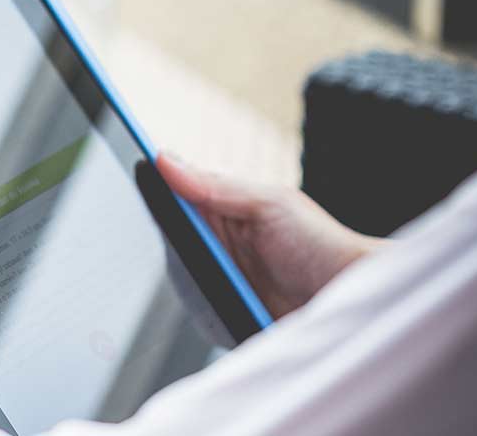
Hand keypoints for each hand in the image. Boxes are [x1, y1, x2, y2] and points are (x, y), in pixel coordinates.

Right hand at [157, 153, 385, 316]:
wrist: (351, 298)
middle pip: (167, 240)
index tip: (124, 166)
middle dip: (169, 239)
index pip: (172, 196)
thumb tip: (164, 160)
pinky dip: (198, 308)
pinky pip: (193, 312)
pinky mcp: (222, 315)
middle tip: (190, 241)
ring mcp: (217, 280)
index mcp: (222, 209)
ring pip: (177, 278)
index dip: (149, 186)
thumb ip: (215, 185)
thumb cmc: (320, 243)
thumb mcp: (268, 203)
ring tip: (218, 274)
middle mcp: (215, 244)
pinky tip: (216, 302)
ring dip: (187, 277)